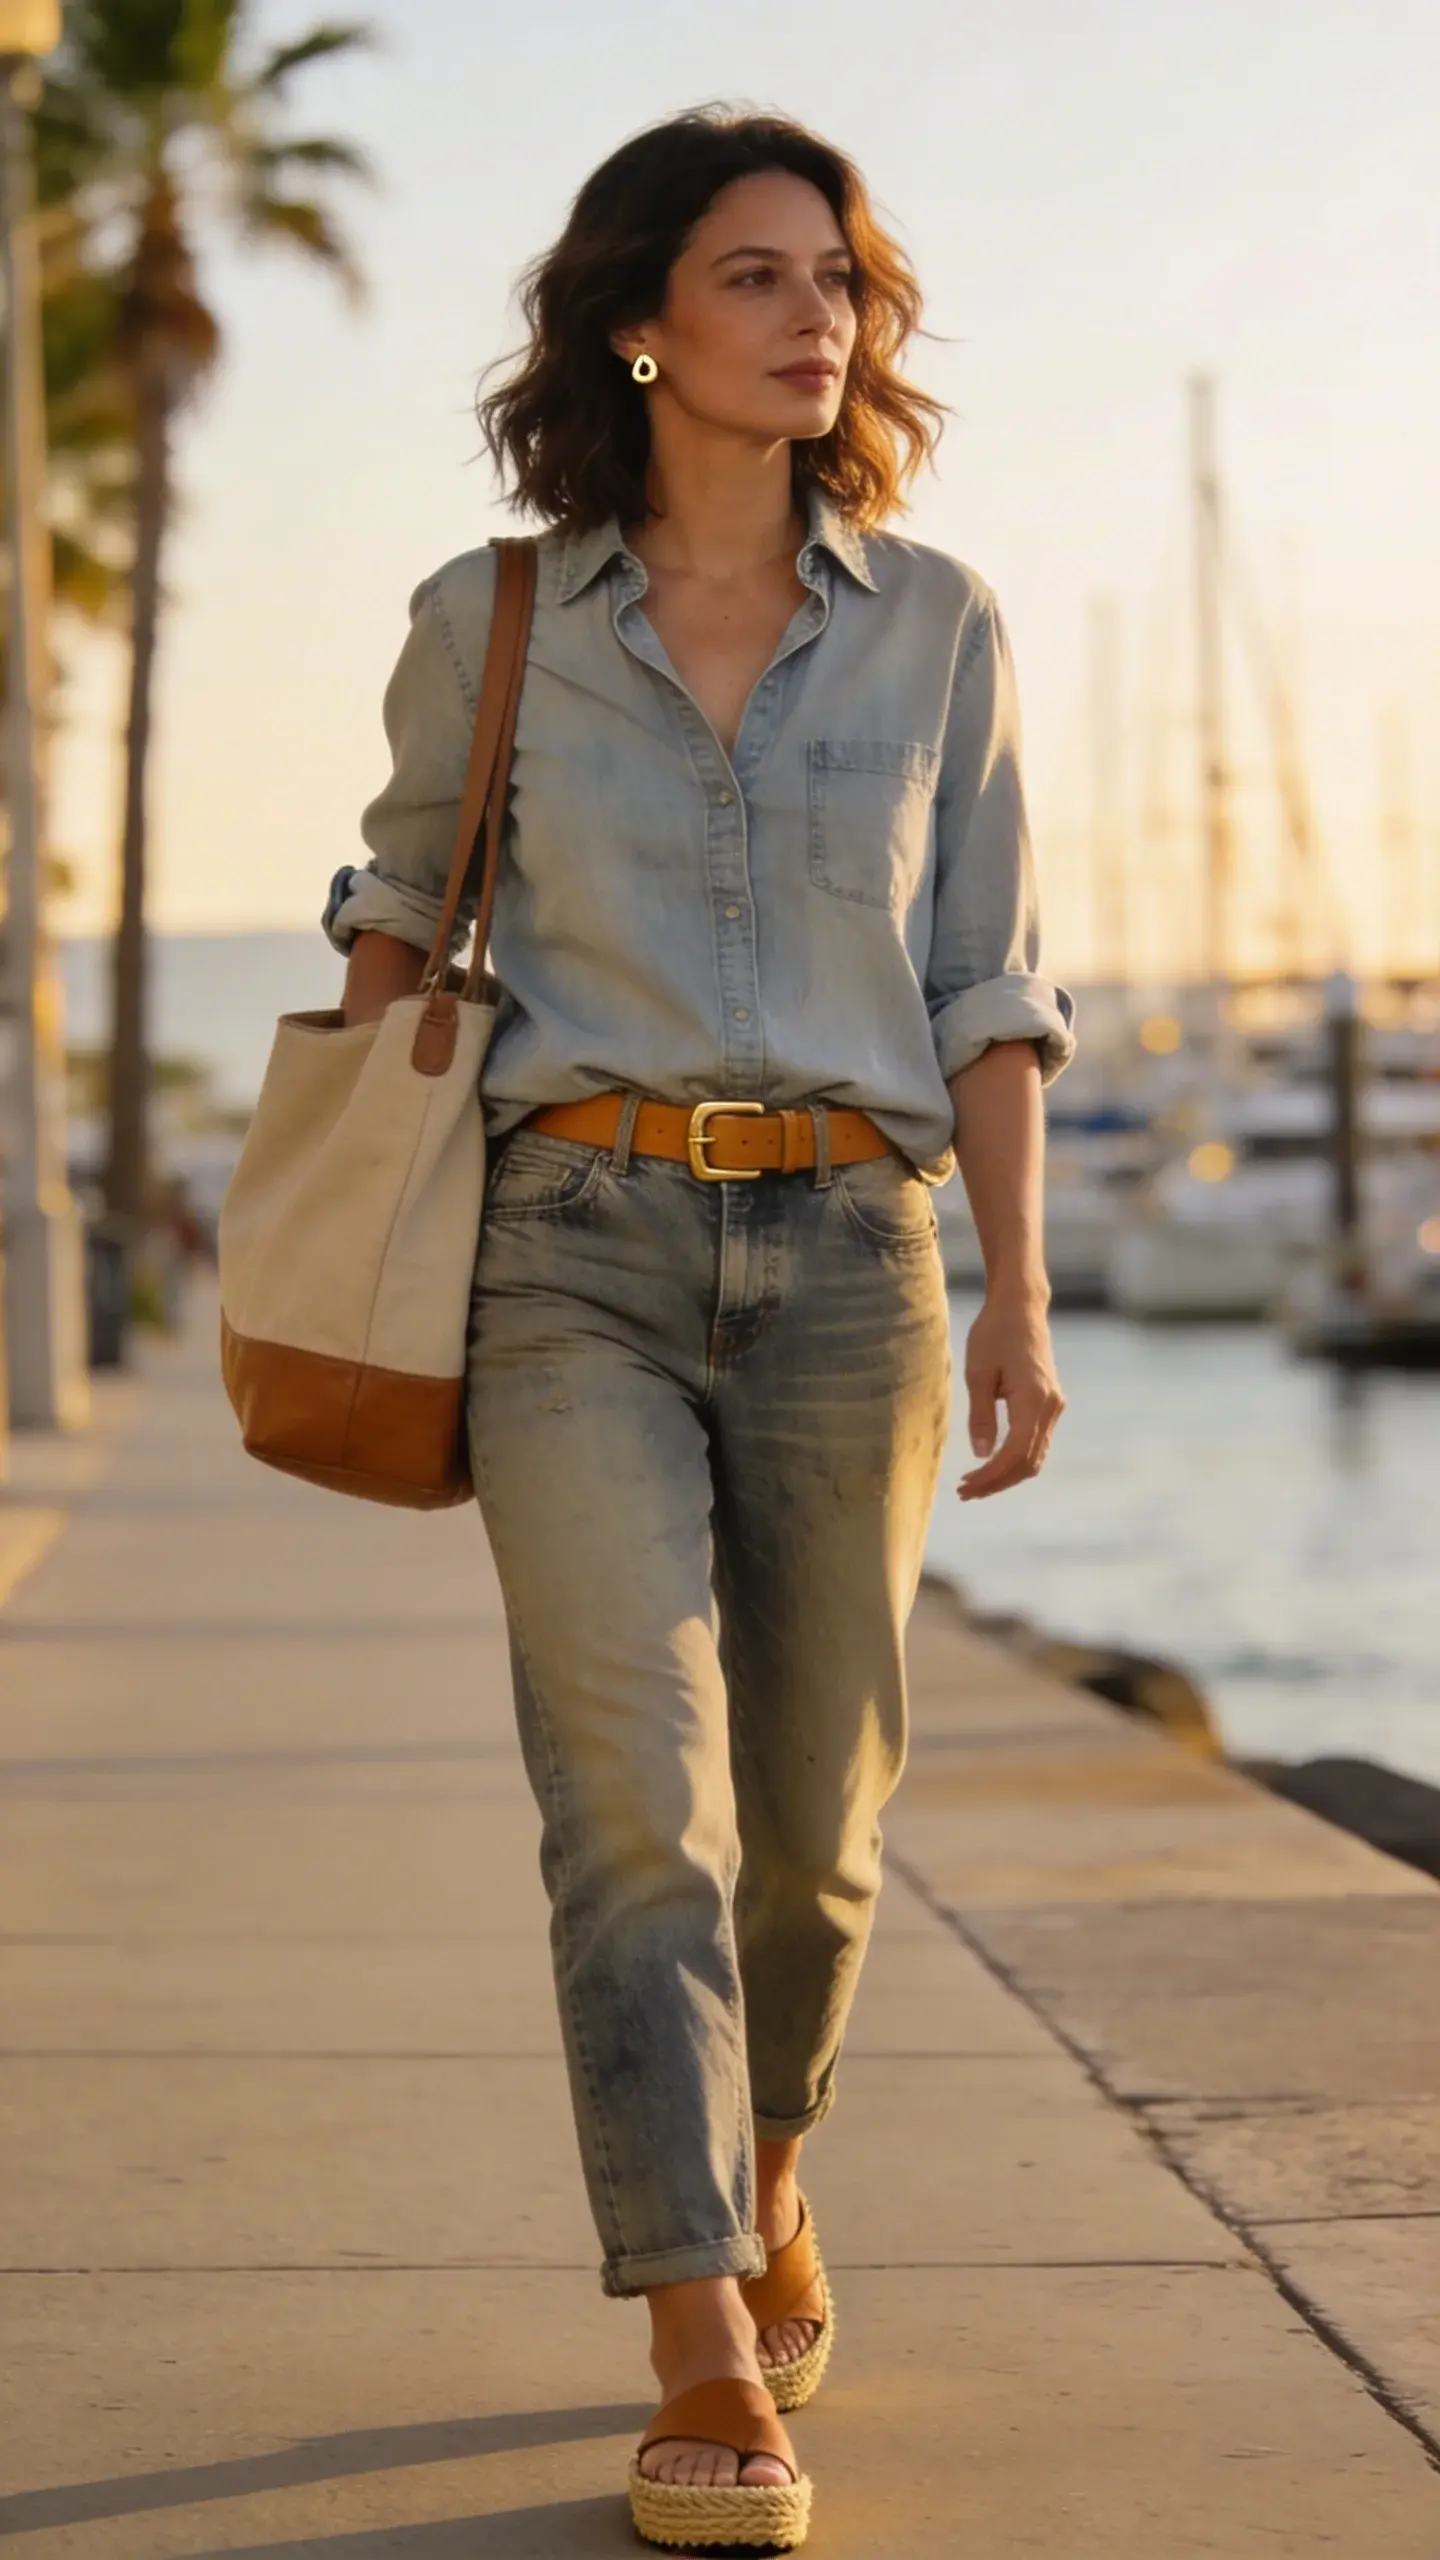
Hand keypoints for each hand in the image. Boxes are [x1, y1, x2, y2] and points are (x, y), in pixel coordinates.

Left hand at [959, 1288, 1064, 1499]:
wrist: (1020, 1306)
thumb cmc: (994, 1333)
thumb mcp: (978, 1373)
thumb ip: (981, 1416)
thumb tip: (981, 1455)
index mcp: (1034, 1399)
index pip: (1015, 1453)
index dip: (991, 1476)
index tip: (965, 1487)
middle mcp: (1051, 1406)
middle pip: (1029, 1462)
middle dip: (997, 1482)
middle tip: (965, 1492)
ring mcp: (1054, 1405)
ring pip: (1035, 1455)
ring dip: (1006, 1474)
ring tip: (974, 1483)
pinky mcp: (1050, 1402)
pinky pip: (1036, 1441)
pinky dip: (1015, 1458)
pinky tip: (991, 1463)